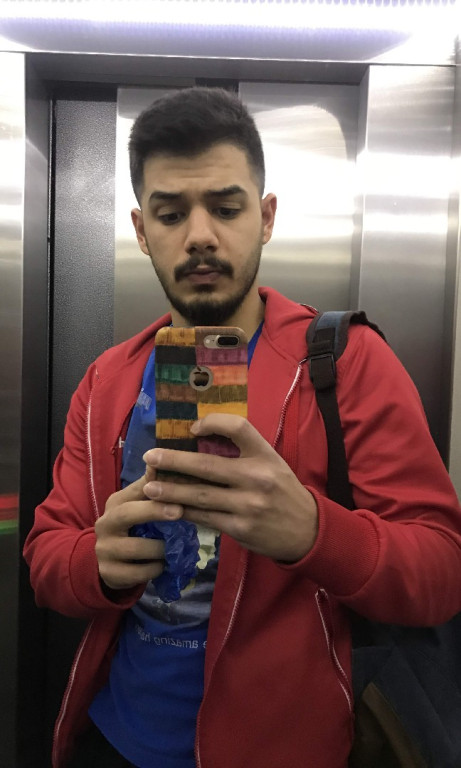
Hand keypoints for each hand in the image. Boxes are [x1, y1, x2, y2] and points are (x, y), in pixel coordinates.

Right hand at [95, 468, 182, 590]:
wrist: (110, 561)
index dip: (156, 486)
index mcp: (116, 502)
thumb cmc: (133, 528)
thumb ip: (152, 488)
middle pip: (126, 514)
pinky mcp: (109, 572)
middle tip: (178, 511)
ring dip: (159, 549)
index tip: (178, 484)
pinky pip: (135, 573)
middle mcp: (105, 523)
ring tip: (174, 549)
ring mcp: (104, 549)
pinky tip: (162, 566)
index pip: (135, 490)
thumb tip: (168, 465)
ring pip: (134, 548)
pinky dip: (153, 570)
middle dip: (153, 511)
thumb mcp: (139, 506)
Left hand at [142, 415, 317, 562]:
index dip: (212, 423)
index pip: (238, 428)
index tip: (192, 427)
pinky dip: (184, 512)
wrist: (307, 530)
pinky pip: (205, 518)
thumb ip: (243, 452)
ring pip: (200, 495)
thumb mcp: (271, 463)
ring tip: (148, 487)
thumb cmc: (282, 491)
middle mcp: (257, 477)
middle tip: (150, 457)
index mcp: (265, 455)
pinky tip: (168, 508)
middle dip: (174, 461)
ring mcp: (248, 505)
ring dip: (171, 491)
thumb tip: (198, 440)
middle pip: (207, 465)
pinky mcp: (240, 528)